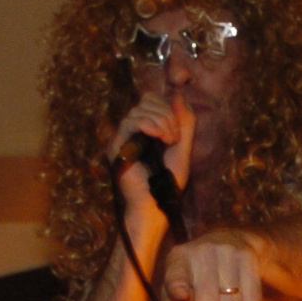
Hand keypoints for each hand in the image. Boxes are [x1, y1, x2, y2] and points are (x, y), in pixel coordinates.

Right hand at [109, 92, 193, 234]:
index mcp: (145, 129)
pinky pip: (130, 122)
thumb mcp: (182, 147)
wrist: (155, 204)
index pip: (151, 100)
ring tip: (169, 141)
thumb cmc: (167, 182)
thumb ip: (184, 122)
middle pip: (146, 101)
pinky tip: (159, 136)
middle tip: (174, 138)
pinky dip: (149, 124)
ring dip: (161, 121)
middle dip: (167, 115)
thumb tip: (179, 96)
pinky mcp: (116, 146)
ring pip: (139, 110)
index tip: (178, 132)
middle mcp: (131, 131)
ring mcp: (122, 137)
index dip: (168, 107)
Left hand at [159, 229, 263, 300]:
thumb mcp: (176, 292)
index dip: (178, 289)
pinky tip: (238, 292)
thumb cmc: (196, 276)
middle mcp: (201, 251)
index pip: (176, 278)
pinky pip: (251, 300)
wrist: (230, 241)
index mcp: (178, 259)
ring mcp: (226, 251)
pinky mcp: (248, 255)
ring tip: (224, 297)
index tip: (181, 295)